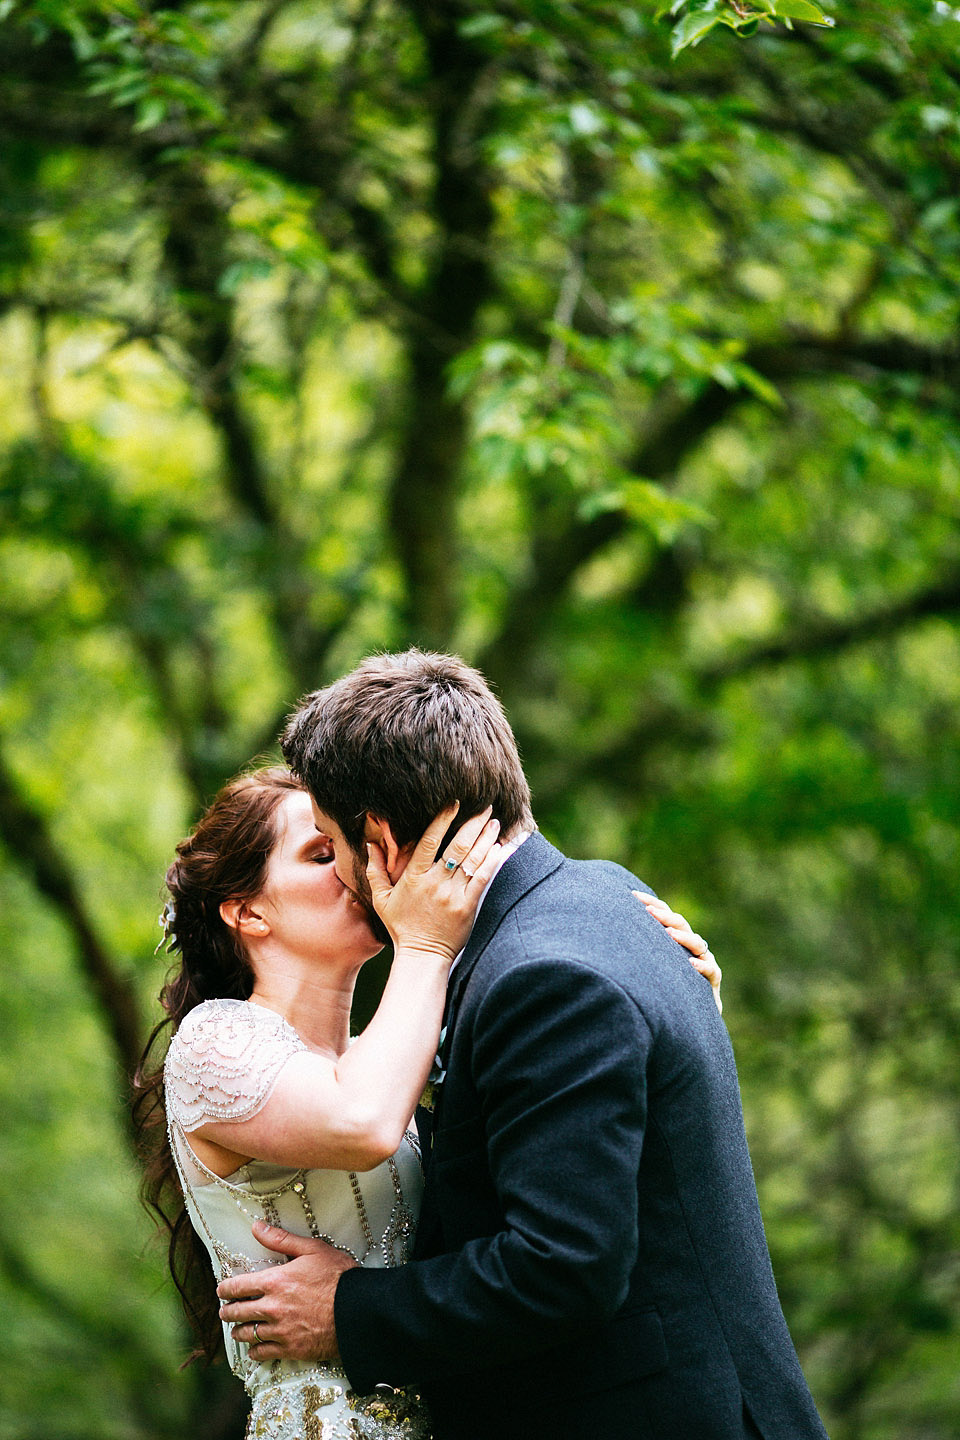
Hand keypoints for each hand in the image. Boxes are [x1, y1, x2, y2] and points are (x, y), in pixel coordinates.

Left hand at [216, 1223, 356, 1361]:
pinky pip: (261, 1354)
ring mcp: (279, 1331)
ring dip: (238, 1331)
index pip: (237, 1286)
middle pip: (237, 1312)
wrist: (357, 1310)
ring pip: (246, 1334)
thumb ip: (281, 1239)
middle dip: (227, 1311)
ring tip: (237, 1329)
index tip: (222, 1290)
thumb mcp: (312, 1249)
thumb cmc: (338, 1276)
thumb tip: (256, 1227)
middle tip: (225, 1311)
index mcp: (274, 1281)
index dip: (225, 1289)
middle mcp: (272, 1308)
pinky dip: (254, 1351)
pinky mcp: (289, 1349)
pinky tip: (254, 1348)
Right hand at [368, 803, 503, 960]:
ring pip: (473, 860)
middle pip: (457, 846)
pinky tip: (501, 848)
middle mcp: (435, 882)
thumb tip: (370, 844)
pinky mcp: (468, 906)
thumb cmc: (401, 926)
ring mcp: (453, 894)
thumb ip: (375, 870)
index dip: (442, 820)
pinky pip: (483, 879)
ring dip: (486, 838)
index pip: (429, 841)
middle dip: (472, 824)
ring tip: (495, 822)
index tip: (454, 804)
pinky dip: (493, 862)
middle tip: (484, 807)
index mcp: (414, 877)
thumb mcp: (381, 899)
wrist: (422, 956)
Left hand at [635, 892, 722, 1013]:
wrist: (693, 1014)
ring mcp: (704, 960)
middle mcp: (690, 946)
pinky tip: (690, 964)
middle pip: (680, 924)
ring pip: (697, 944)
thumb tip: (604, 933)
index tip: (632, 894)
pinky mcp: (712, 980)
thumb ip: (635, 949)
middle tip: (648, 911)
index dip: (651, 903)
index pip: (665, 914)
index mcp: (676, 938)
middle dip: (664, 916)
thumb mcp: (649, 964)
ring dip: (683, 937)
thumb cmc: (666, 986)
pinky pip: (710, 970)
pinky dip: (701, 966)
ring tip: (669, 934)